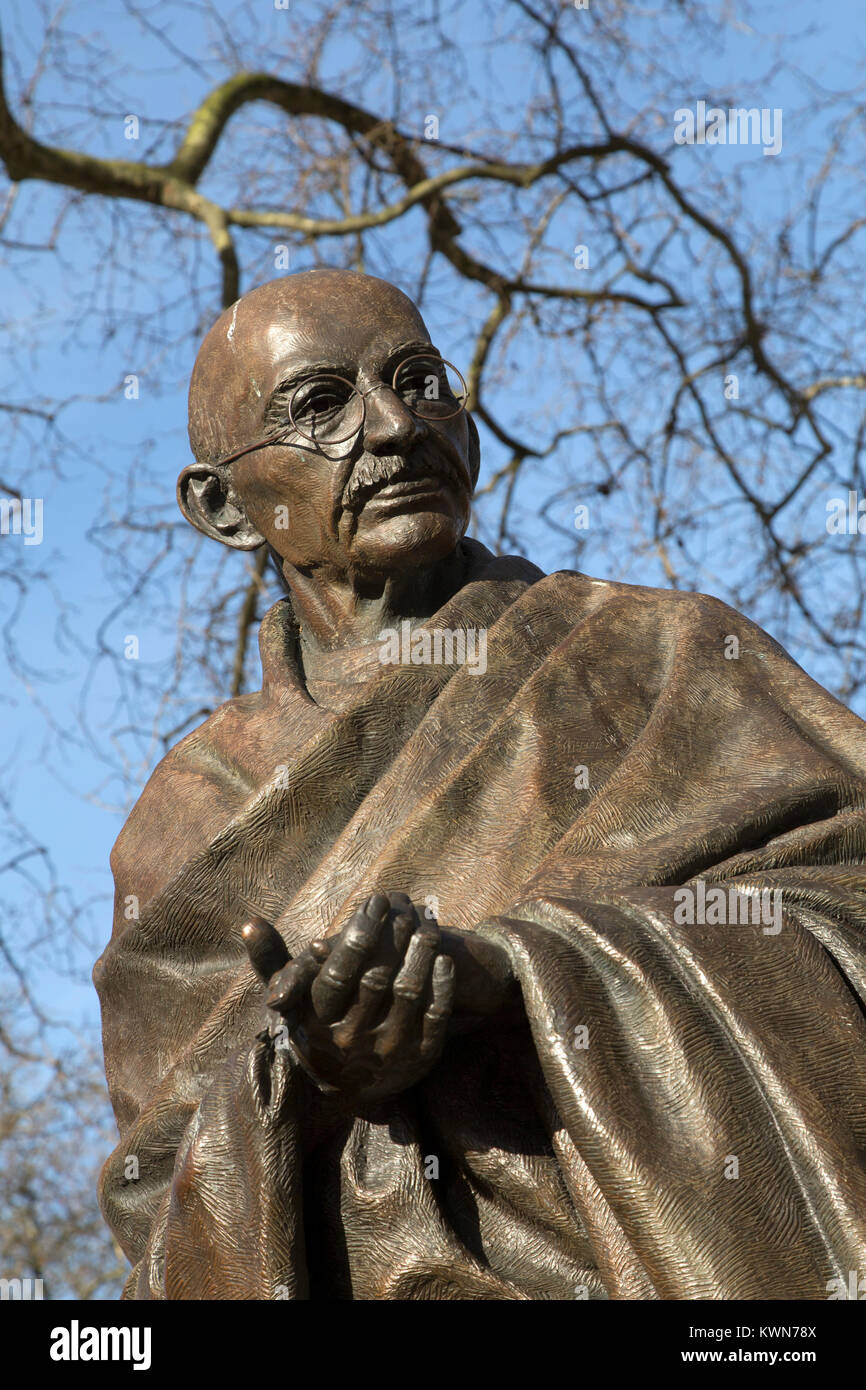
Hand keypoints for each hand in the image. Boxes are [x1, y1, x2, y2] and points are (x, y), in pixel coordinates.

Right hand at [242, 892, 454, 1101]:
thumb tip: (250, 922)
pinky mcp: (420, 1059)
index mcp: (319, 1020)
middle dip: (395, 934)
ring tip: (427, 923)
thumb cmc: (316, 1026)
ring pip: (409, 992)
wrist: (349, 1086)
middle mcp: (351, 1038)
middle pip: (377, 977)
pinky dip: (441, 984)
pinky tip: (442, 958)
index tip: (375, 900)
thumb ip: (271, 960)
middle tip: (406, 903)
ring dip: (421, 953)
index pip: (338, 970)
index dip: (360, 930)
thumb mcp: (291, 997)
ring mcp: (388, 1050)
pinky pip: (436, 1016)